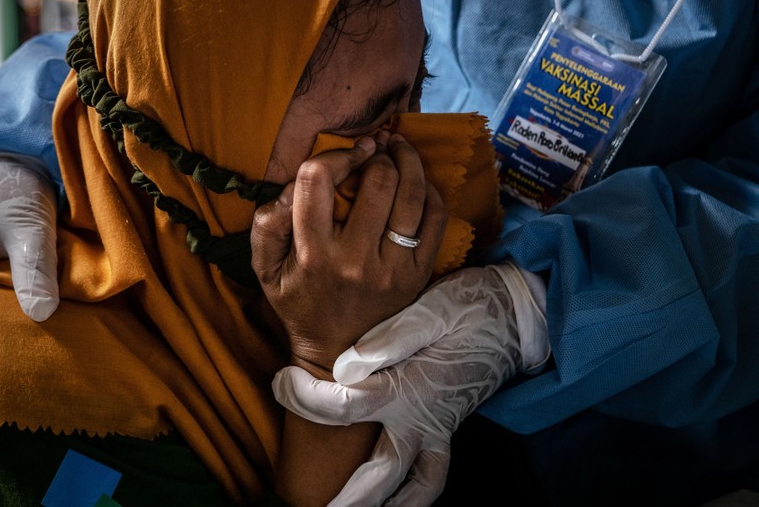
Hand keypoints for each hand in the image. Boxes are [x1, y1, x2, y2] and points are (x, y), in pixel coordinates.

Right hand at [252, 134, 447, 376]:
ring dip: (409, 161)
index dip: (334, 154)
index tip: (344, 152)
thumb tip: (290, 185)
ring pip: (411, 195)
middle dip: (377, 154)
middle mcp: (355, 259)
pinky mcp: (418, 275)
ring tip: (399, 150)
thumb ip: (267, 223)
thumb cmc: (299, 302)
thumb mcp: (265, 268)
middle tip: (375, 148)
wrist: (337, 353)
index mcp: (312, 253)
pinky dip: (430, 192)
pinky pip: (435, 220)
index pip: (317, 180)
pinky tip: (418, 182)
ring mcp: (392, 268)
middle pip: (377, 181)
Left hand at [273, 263, 547, 505]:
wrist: (515, 314)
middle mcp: (423, 419)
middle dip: (345, 497)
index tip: (279, 381)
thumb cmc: (471, 307)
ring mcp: (438, 429)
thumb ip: (389, 339)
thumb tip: (344, 370)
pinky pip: (432, 475)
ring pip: (411, 488)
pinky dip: (413, 495)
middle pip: (378, 474)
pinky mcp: (447, 427)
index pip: (344, 406)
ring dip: (381, 506)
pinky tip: (395, 502)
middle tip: (306, 506)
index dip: (304, 398)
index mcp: (412, 389)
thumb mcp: (432, 309)